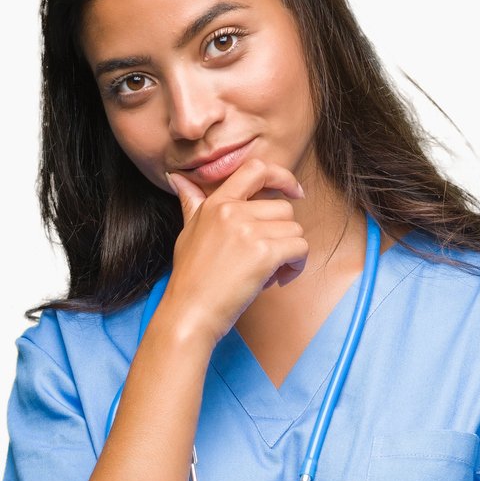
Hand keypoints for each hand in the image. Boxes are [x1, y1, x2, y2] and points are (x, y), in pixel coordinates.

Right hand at [164, 157, 312, 337]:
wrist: (191, 311)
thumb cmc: (191, 277)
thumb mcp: (188, 231)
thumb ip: (192, 203)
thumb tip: (179, 178)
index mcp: (217, 203)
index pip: (255, 169)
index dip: (282, 176)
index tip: (294, 191)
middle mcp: (233, 211)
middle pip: (284, 207)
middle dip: (284, 233)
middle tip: (270, 257)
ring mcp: (249, 231)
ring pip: (295, 229)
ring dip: (291, 252)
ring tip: (271, 271)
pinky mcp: (264, 253)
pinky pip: (300, 248)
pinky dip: (296, 265)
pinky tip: (279, 278)